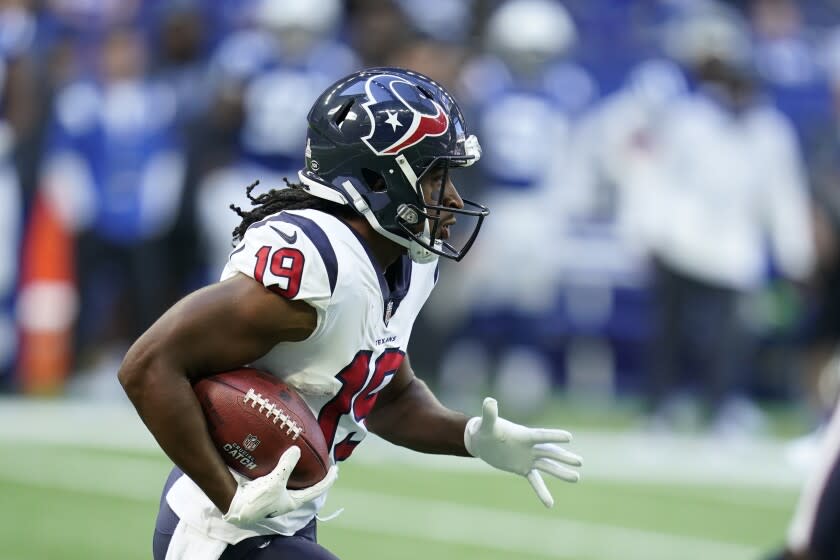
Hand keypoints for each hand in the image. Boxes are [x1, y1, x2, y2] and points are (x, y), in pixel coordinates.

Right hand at [223, 446, 337, 525]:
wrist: (235, 507)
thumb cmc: (257, 500)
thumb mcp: (274, 482)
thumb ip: (286, 466)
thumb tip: (297, 450)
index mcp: (294, 501)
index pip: (318, 489)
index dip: (329, 479)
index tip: (336, 468)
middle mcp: (289, 499)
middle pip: (309, 486)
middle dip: (317, 476)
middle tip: (325, 463)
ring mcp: (279, 495)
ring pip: (296, 482)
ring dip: (303, 473)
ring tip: (308, 460)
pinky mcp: (269, 489)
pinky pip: (283, 477)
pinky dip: (288, 469)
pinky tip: (285, 460)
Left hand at [464, 397, 581, 507]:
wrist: (483, 442)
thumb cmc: (486, 430)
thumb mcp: (486, 423)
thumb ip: (489, 413)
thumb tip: (489, 400)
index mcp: (524, 435)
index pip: (541, 436)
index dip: (553, 436)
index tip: (569, 437)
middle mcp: (530, 447)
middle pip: (549, 452)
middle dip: (563, 457)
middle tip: (579, 462)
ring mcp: (528, 458)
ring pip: (547, 466)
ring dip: (561, 472)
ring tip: (576, 478)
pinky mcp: (523, 468)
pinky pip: (535, 481)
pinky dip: (542, 492)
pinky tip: (550, 504)